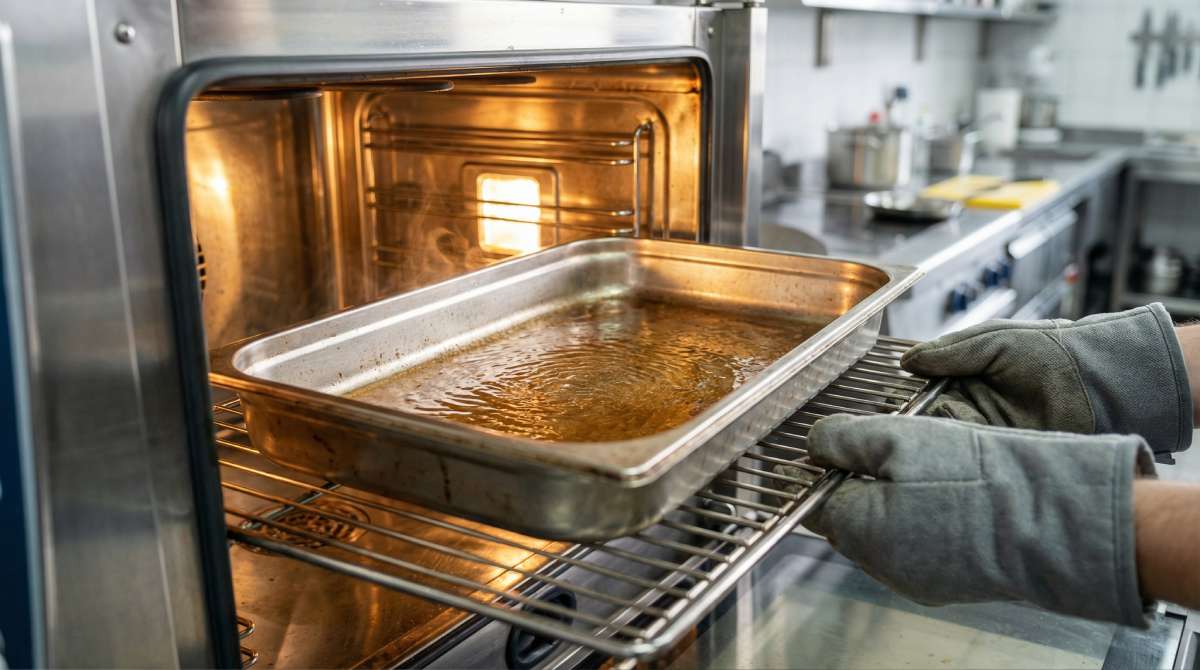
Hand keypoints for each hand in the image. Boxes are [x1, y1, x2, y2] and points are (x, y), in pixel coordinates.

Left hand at [802, 414, 1155, 625]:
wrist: (1050, 518)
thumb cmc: (974, 476)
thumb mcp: (896, 437)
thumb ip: (843, 439)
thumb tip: (815, 443)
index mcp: (858, 530)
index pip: (816, 502)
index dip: (825, 469)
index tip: (839, 445)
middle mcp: (882, 565)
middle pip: (850, 518)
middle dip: (861, 484)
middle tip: (891, 449)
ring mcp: (918, 580)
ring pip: (886, 533)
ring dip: (894, 502)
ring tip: (929, 468)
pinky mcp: (951, 584)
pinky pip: (921, 547)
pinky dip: (925, 521)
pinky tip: (951, 494)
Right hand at [901, 303, 1191, 453]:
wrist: (1099, 382)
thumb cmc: (1052, 350)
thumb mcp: (996, 341)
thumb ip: (951, 351)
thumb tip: (906, 362)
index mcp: (969, 369)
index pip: (925, 382)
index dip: (907, 390)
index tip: (888, 396)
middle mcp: (974, 398)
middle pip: (929, 411)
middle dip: (913, 416)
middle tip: (895, 421)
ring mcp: (986, 425)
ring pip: (944, 431)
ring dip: (933, 432)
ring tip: (920, 433)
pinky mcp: (1001, 447)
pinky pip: (968, 448)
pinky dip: (956, 447)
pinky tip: (946, 444)